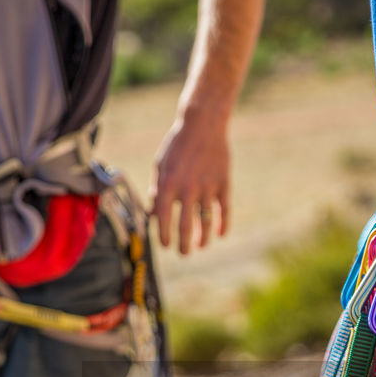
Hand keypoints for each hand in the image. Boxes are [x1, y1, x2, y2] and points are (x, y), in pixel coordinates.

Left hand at [149, 113, 229, 254]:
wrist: (202, 123)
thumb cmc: (177, 145)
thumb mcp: (160, 165)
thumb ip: (156, 190)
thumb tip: (152, 215)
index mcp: (168, 184)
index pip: (163, 218)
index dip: (164, 235)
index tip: (166, 245)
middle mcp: (187, 188)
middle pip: (184, 226)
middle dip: (183, 244)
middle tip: (183, 253)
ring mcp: (207, 186)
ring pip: (205, 221)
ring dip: (203, 238)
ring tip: (201, 246)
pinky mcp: (223, 183)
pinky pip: (223, 209)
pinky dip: (223, 224)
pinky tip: (220, 234)